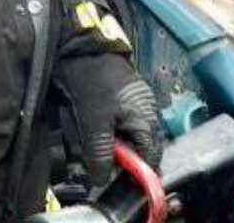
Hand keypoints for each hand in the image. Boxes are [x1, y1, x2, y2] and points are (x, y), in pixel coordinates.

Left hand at [57, 53, 163, 186]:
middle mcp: (146, 110)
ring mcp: (136, 101)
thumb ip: (100, 154)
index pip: (151, 156)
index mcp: (146, 118)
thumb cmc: (92, 80)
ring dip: (110, 140)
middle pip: (140, 147)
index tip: (125, 182)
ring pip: (127, 134)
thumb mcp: (93, 124)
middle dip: (120, 154)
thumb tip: (101, 178)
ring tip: (90, 132)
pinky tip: (89, 122)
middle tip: (101, 157)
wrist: (81, 50)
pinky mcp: (123, 96)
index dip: (139, 172)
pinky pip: (119, 121)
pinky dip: (105, 128)